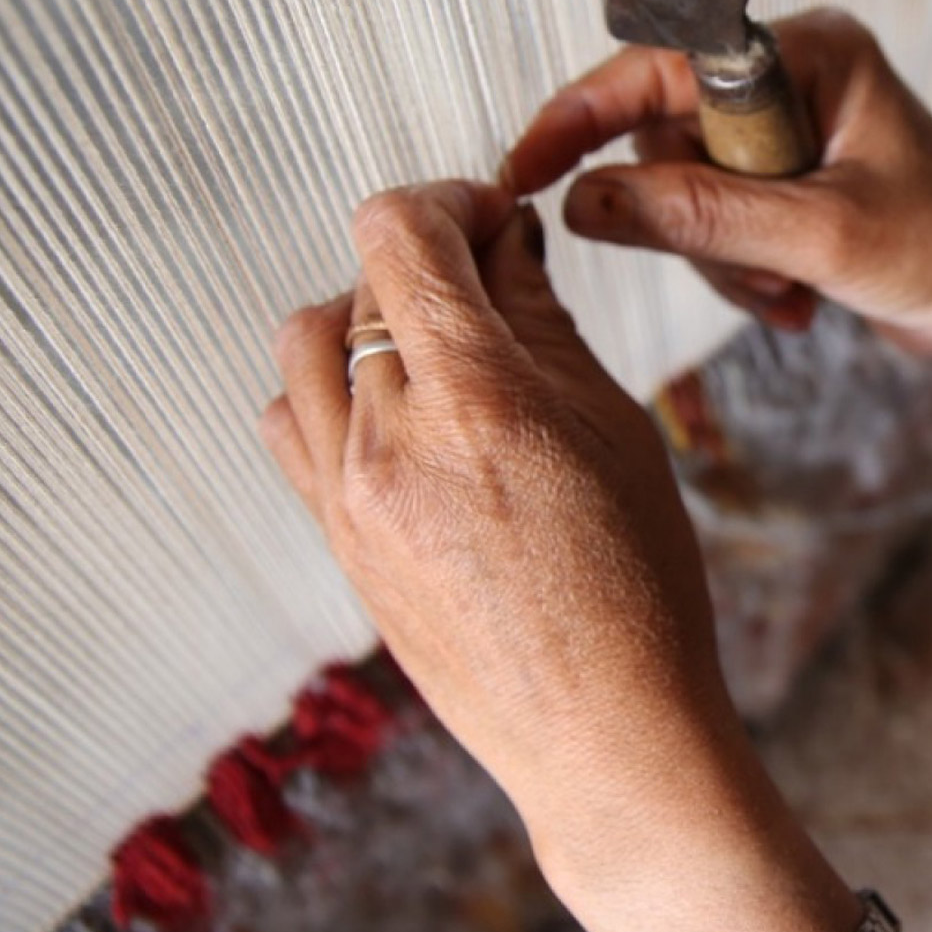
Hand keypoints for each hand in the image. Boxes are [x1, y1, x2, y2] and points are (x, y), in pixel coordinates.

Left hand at [258, 182, 736, 887]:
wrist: (601, 731)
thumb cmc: (639, 585)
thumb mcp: (615, 428)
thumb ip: (542, 321)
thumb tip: (505, 239)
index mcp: (476, 400)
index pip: (400, 234)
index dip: (449, 200)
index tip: (494, 215)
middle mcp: (389, 443)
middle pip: (357, 283)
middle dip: (423, 257)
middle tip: (487, 274)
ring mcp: (347, 498)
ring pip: (305, 346)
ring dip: (365, 317)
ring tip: (437, 345)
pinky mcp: (335, 542)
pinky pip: (292, 427)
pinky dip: (332, 392)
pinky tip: (399, 414)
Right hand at [501, 9, 931, 353]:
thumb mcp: (819, 239)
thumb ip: (701, 217)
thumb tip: (583, 202)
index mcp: (806, 50)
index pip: (658, 65)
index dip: (583, 115)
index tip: (526, 169)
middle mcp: (788, 75)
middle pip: (664, 141)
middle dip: (695, 224)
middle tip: (761, 274)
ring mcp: (785, 129)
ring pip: (682, 193)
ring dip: (724, 260)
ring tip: (791, 294)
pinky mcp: (785, 180)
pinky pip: (714, 222)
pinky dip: (743, 272)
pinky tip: (798, 300)